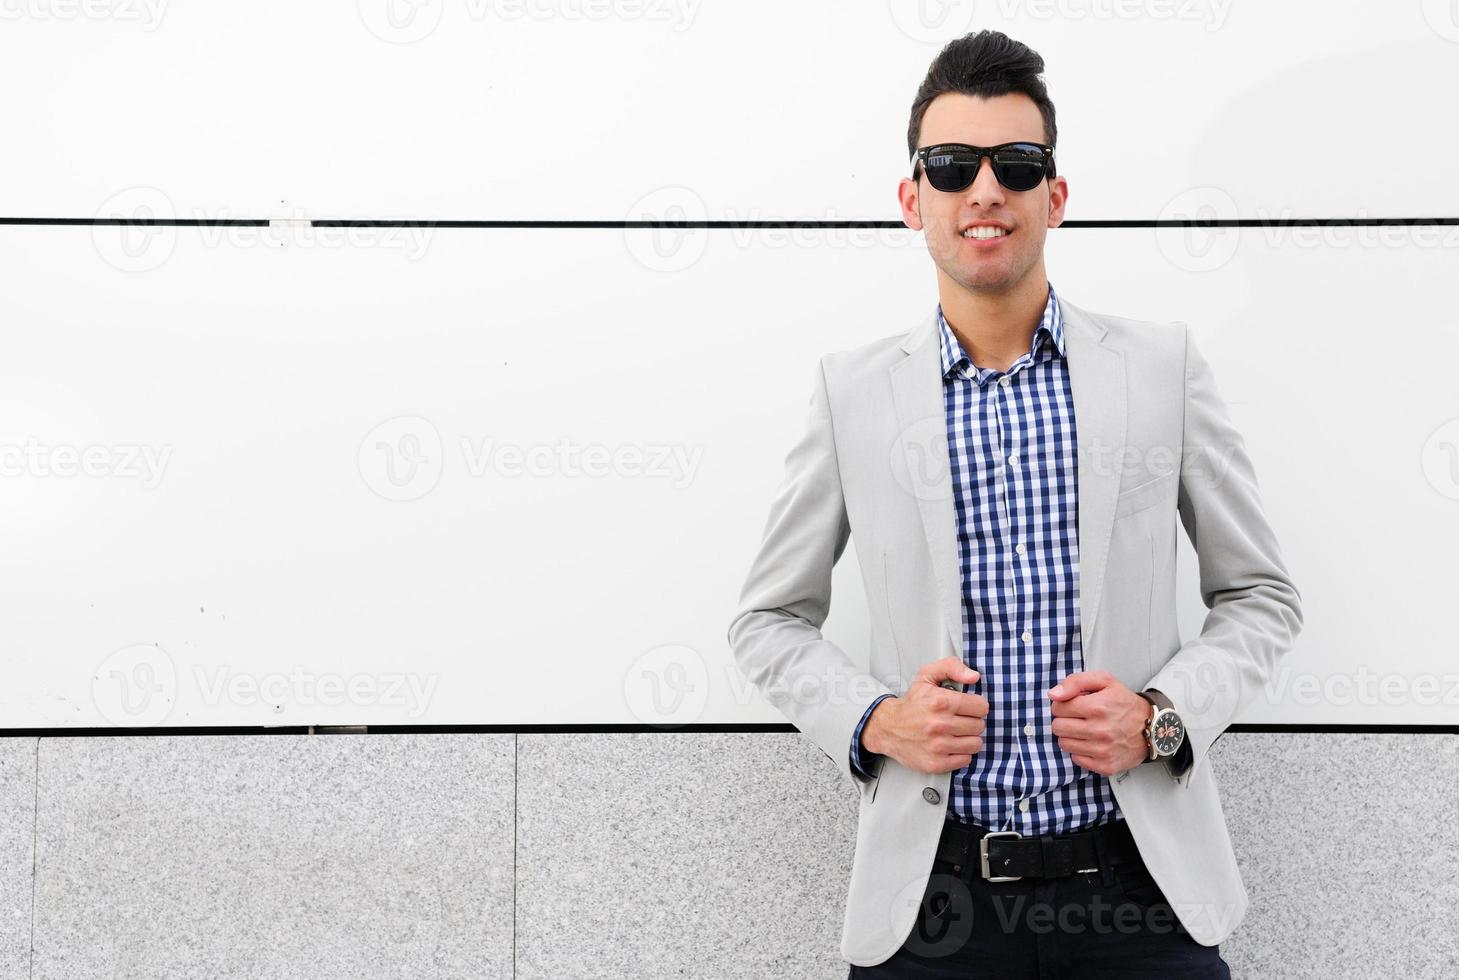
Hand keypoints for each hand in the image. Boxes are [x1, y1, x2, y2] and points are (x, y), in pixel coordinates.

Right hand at [864, 656, 986, 774]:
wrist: (887, 727)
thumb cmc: (912, 703)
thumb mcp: (927, 675)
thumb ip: (951, 667)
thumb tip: (974, 676)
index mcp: (940, 702)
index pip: (981, 707)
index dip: (976, 705)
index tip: (967, 707)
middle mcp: (939, 725)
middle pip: (979, 726)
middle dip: (972, 721)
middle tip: (958, 720)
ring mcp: (938, 746)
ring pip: (975, 744)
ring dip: (968, 738)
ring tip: (955, 733)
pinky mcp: (936, 763)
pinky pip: (966, 760)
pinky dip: (960, 753)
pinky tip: (950, 745)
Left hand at [1047, 670, 1149, 775]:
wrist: (1153, 728)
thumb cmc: (1126, 704)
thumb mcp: (1105, 681)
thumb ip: (1076, 681)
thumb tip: (1053, 694)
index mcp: (1098, 707)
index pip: (1058, 708)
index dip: (1063, 705)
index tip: (1074, 705)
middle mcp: (1100, 730)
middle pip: (1057, 727)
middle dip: (1064, 720)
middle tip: (1078, 718)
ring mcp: (1103, 750)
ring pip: (1064, 744)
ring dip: (1071, 736)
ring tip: (1085, 730)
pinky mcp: (1106, 766)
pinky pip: (1076, 759)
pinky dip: (1080, 751)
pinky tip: (1092, 743)